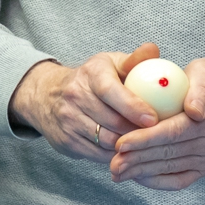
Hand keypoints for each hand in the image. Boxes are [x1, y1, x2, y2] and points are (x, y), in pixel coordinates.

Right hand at [9, 45, 163, 165]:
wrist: (48, 95)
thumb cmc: (92, 79)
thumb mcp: (111, 64)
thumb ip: (135, 59)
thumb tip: (153, 49)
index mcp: (91, 73)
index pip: (110, 91)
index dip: (133, 106)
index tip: (153, 119)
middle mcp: (75, 95)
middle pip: (112, 121)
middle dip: (137, 130)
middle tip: (156, 134)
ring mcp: (68, 119)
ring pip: (106, 140)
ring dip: (128, 144)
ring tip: (143, 142)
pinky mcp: (66, 140)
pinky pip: (98, 154)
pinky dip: (115, 155)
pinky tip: (126, 149)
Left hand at [111, 59, 204, 190]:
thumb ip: (201, 89)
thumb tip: (194, 111)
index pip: (172, 132)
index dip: (145, 139)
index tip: (121, 143)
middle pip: (167, 154)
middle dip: (137, 160)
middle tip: (113, 163)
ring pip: (169, 168)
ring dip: (141, 172)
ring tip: (117, 172)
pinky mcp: (203, 168)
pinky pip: (179, 180)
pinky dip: (157, 182)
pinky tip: (137, 178)